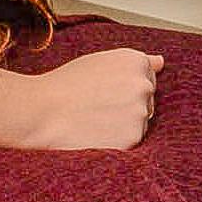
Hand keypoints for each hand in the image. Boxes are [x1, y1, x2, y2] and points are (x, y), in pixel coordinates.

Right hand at [24, 48, 163, 150]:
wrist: (40, 112)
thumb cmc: (64, 85)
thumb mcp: (98, 61)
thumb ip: (134, 61)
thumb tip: (161, 62)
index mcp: (136, 62)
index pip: (147, 77)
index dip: (122, 87)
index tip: (103, 90)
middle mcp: (143, 85)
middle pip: (147, 100)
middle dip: (127, 105)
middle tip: (96, 106)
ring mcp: (141, 112)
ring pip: (140, 121)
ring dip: (123, 124)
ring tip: (94, 119)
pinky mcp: (133, 137)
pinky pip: (131, 140)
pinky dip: (117, 140)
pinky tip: (96, 132)